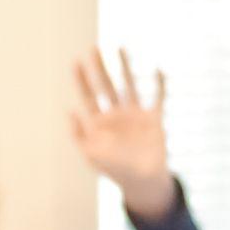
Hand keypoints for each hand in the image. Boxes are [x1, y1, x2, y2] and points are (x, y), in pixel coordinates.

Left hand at [71, 48, 173, 220]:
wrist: (143, 181)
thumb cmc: (114, 170)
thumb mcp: (91, 155)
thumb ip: (79, 134)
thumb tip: (70, 111)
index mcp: (99, 123)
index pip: (88, 97)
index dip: (82, 80)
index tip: (76, 62)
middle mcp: (116, 115)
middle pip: (106, 86)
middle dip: (100, 68)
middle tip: (94, 48)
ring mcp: (135, 115)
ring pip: (129, 85)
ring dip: (125, 67)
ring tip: (121, 48)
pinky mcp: (154, 119)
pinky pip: (158, 97)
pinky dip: (159, 84)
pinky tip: (158, 69)